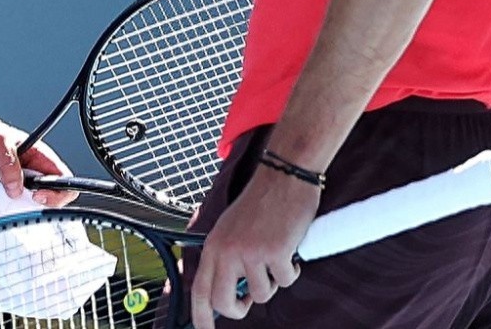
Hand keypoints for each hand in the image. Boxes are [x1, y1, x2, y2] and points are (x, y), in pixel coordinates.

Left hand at [0, 107, 79, 206]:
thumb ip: (7, 163)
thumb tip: (15, 187)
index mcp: (39, 155)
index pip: (62, 177)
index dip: (57, 191)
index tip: (38, 196)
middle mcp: (32, 170)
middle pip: (51, 195)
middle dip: (39, 203)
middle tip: (21, 201)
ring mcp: (19, 182)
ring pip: (31, 203)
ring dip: (20, 206)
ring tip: (5, 199)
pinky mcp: (5, 191)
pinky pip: (13, 206)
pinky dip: (6, 208)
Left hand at [189, 171, 315, 328]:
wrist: (283, 176)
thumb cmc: (260, 202)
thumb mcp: (230, 229)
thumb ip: (225, 257)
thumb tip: (227, 292)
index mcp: (214, 246)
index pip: (199, 290)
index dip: (200, 317)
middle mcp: (228, 251)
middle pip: (224, 302)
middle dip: (238, 309)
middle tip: (248, 301)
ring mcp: (251, 252)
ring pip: (261, 294)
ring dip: (272, 282)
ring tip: (275, 257)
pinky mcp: (275, 252)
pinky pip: (285, 280)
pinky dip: (291, 270)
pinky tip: (289, 249)